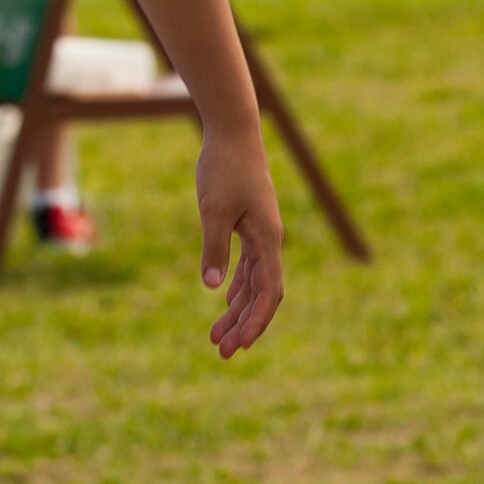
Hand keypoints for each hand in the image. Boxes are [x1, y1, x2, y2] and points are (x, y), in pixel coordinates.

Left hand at [196, 128, 283, 358]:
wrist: (232, 131)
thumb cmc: (223, 167)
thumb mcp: (213, 210)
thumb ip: (215, 248)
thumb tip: (213, 288)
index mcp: (268, 239)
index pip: (269, 292)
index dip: (257, 321)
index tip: (241, 344)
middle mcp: (270, 240)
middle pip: (262, 294)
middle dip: (243, 324)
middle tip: (220, 351)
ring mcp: (261, 232)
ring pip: (254, 282)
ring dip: (237, 309)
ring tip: (216, 336)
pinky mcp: (250, 223)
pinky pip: (248, 265)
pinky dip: (237, 285)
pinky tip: (224, 300)